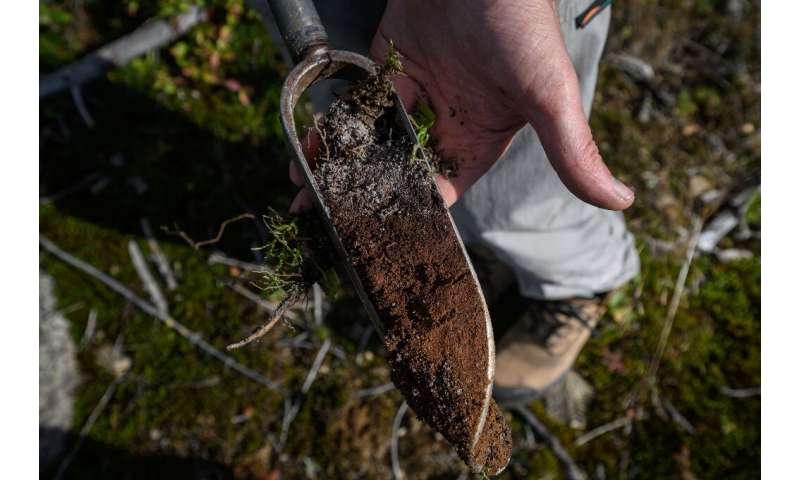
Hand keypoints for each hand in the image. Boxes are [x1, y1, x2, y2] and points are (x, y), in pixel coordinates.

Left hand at [291, 0, 633, 210]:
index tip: (378, 237)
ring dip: (343, 167)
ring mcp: (414, 92)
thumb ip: (574, 151)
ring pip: (373, 141)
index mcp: (481, 138)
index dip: (412, 214)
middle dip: (367, 197)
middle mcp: (446, 120)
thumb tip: (623, 202)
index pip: (443, 190)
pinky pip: (358, 103)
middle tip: (329, 225)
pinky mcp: (386, 64)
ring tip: (308, 197)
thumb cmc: (521, 24)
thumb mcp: (550, 95)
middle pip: (399, 171)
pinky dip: (336, 125)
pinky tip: (311, 149)